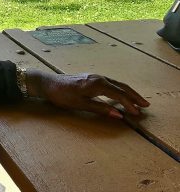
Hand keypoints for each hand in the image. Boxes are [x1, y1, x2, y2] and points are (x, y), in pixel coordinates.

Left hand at [27, 69, 149, 118]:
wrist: (47, 83)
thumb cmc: (62, 95)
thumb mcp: (80, 104)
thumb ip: (100, 108)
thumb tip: (119, 115)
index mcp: (97, 84)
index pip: (119, 95)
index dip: (130, 104)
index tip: (138, 113)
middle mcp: (98, 78)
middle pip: (121, 87)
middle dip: (134, 96)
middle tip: (146, 105)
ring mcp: (94, 76)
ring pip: (116, 84)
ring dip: (128, 92)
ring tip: (137, 101)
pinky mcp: (90, 78)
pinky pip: (110, 83)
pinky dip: (119, 89)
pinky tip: (121, 95)